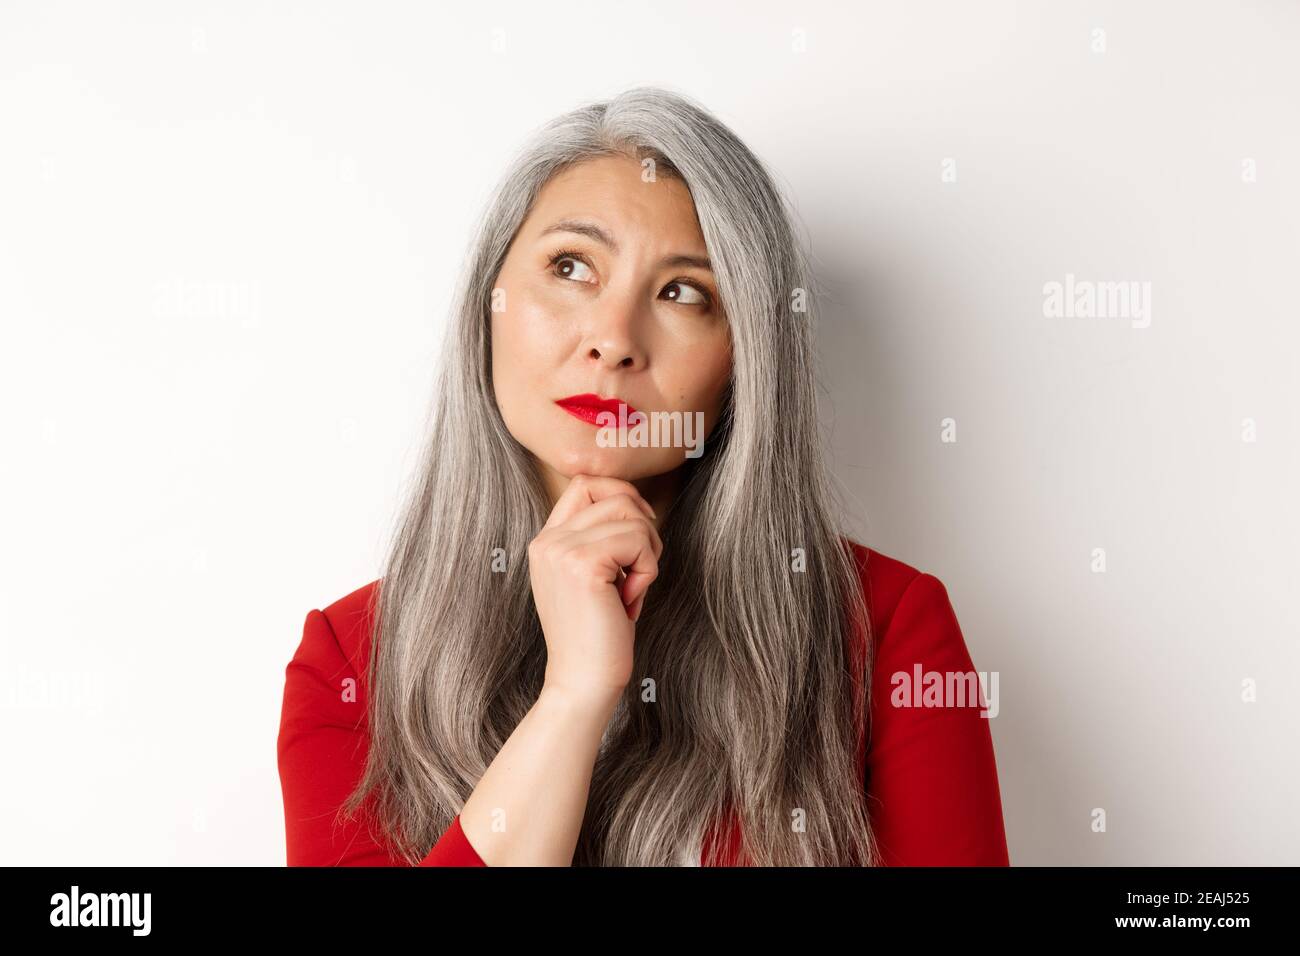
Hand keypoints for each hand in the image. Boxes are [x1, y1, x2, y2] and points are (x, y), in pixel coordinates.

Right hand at [528, 475, 662, 703]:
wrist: (583, 680)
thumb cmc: (598, 633)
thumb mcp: (593, 576)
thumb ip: (599, 537)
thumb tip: (636, 501)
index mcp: (546, 541)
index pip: (585, 483)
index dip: (622, 498)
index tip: (637, 537)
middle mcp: (548, 540)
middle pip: (616, 495)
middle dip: (644, 530)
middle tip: (638, 572)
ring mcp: (561, 550)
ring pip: (632, 516)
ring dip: (648, 553)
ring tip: (631, 589)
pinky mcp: (583, 564)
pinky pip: (639, 541)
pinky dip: (648, 570)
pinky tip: (629, 600)